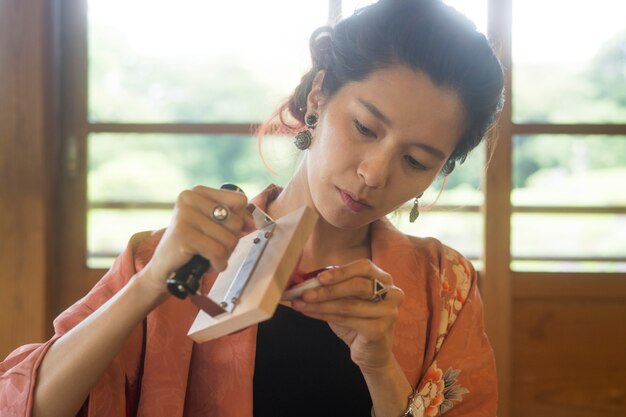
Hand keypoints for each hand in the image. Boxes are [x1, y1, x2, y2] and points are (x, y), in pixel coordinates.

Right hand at [140, 185, 254, 296]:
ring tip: (209, 257)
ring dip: (224, 255)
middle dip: (230, 241)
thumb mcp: (213, 226)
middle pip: (236, 221)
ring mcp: (184, 215)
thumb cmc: (192, 246)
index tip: (231, 232)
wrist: (164, 269)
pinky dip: (218, 264)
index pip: (239, 200)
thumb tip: (252, 223)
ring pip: (229, 238)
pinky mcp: (183, 234)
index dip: (242, 219)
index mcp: (198, 192)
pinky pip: (217, 251)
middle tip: (214, 248)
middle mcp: (189, 198)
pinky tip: (209, 265)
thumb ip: (234, 219)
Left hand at [291, 259, 403, 372]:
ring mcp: (388, 312)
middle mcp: (392, 293)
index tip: (319, 277)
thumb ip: (334, 285)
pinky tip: (309, 314)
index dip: (341, 271)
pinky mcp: (380, 330)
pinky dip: (324, 316)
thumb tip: (307, 278)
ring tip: (300, 304)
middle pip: (358, 286)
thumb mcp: (346, 299)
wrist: (371, 353)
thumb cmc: (357, 321)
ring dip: (320, 304)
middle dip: (328, 289)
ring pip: (349, 305)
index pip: (364, 267)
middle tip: (305, 293)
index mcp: (384, 279)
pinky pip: (347, 320)